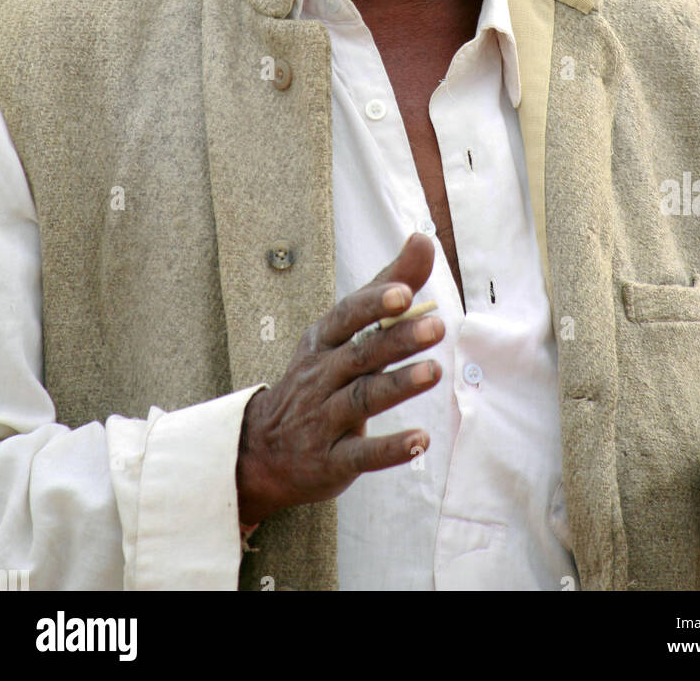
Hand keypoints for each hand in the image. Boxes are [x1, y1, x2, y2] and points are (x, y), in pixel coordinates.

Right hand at [236, 233, 443, 523]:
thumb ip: (388, 286)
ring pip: (361, 399)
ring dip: (398, 386)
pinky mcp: (332, 460)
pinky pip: (361, 454)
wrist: (261, 449)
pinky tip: (421, 441)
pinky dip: (390, 449)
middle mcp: (320, 376)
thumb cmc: (318, 377)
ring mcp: (323, 419)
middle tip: (437, 327)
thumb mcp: (344, 331)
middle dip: (397, 341)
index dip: (374, 305)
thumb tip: (423, 239)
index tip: (404, 292)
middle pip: (360, 355)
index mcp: (324, 341)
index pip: (347, 316)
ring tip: (434, 372)